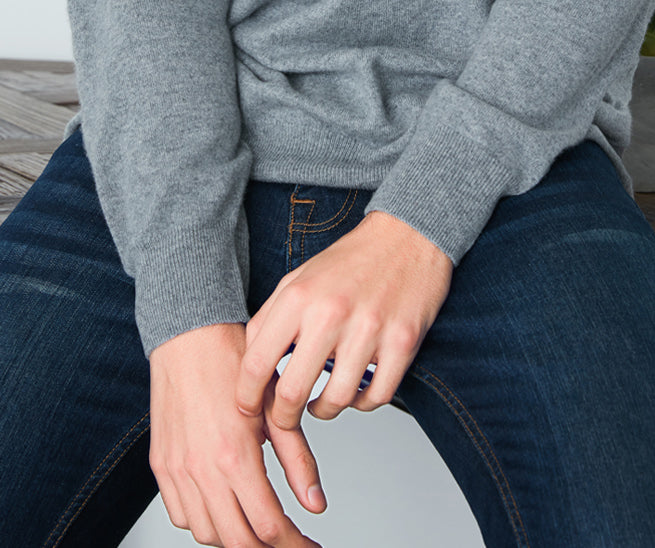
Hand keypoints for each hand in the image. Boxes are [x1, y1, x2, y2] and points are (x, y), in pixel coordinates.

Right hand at [148, 321, 325, 547]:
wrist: (188, 336)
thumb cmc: (231, 361)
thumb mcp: (276, 408)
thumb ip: (297, 460)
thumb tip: (316, 503)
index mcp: (234, 455)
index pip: (268, 527)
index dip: (294, 545)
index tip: (308, 546)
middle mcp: (201, 469)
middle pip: (237, 542)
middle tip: (289, 543)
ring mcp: (177, 471)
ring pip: (207, 534)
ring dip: (235, 538)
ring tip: (257, 525)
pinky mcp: (162, 466)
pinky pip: (181, 515)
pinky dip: (204, 522)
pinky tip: (224, 507)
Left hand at [235, 210, 453, 428]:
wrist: (407, 236)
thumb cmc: (352, 259)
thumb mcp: (298, 278)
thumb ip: (270, 318)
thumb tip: (251, 362)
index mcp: (299, 297)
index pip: (257, 362)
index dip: (247, 396)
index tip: (249, 407)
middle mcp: (331, 314)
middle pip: (292, 394)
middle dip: (283, 418)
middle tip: (285, 419)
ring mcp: (369, 330)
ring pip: (337, 401)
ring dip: (325, 410)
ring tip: (323, 401)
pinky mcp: (403, 342)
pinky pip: (376, 396)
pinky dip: (363, 403)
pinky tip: (356, 390)